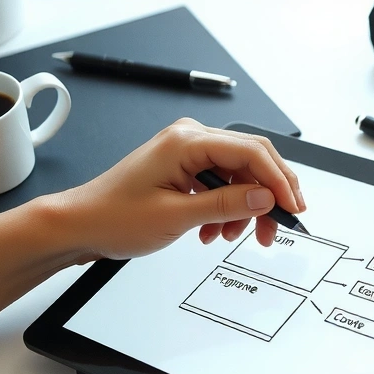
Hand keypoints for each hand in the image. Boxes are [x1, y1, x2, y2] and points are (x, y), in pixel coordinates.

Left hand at [51, 118, 304, 261]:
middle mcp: (189, 137)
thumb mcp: (177, 216)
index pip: (252, 152)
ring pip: (238, 175)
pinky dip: (226, 208)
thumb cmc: (114, 216)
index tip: (292, 208)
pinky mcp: (184, 166)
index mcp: (187, 140)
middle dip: (268, 195)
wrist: (81, 224)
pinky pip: (221, 183)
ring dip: (243, 207)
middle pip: (251, 159)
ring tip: (234, 236)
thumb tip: (265, 197)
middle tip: (279, 225)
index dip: (279, 180)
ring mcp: (187, 151)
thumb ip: (227, 204)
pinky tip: (214, 231)